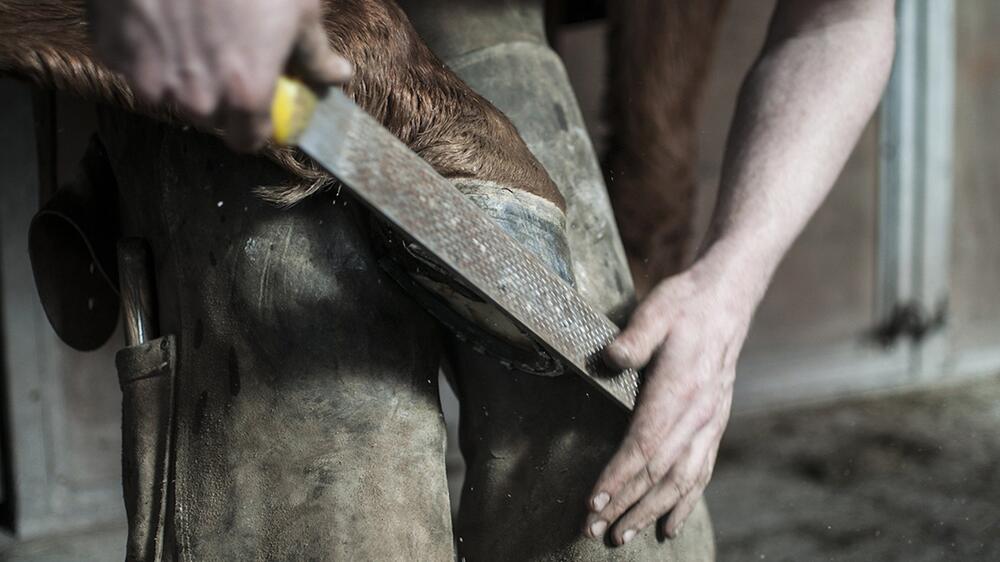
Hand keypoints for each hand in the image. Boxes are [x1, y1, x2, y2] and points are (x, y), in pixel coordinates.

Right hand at [88, 0, 351, 149]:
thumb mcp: (300, 9)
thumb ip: (315, 53)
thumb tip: (336, 74)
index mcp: (245, 95)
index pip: (247, 140)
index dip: (255, 123)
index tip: (259, 104)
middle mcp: (195, 97)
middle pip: (207, 118)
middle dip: (218, 95)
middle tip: (226, 54)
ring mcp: (148, 75)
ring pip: (165, 93)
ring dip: (179, 73)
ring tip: (192, 30)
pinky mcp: (112, 49)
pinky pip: (130, 63)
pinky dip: (145, 46)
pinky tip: (160, 15)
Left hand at [584, 257, 754, 543]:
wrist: (727, 300)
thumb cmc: (684, 305)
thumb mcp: (655, 311)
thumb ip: (633, 337)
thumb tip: (608, 358)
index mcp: (680, 389)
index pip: (645, 445)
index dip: (619, 477)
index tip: (593, 502)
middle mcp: (699, 414)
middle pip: (661, 472)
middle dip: (627, 505)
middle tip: (594, 531)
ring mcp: (710, 423)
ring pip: (682, 480)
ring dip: (652, 512)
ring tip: (623, 536)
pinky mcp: (714, 425)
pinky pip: (701, 473)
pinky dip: (684, 503)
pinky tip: (668, 526)